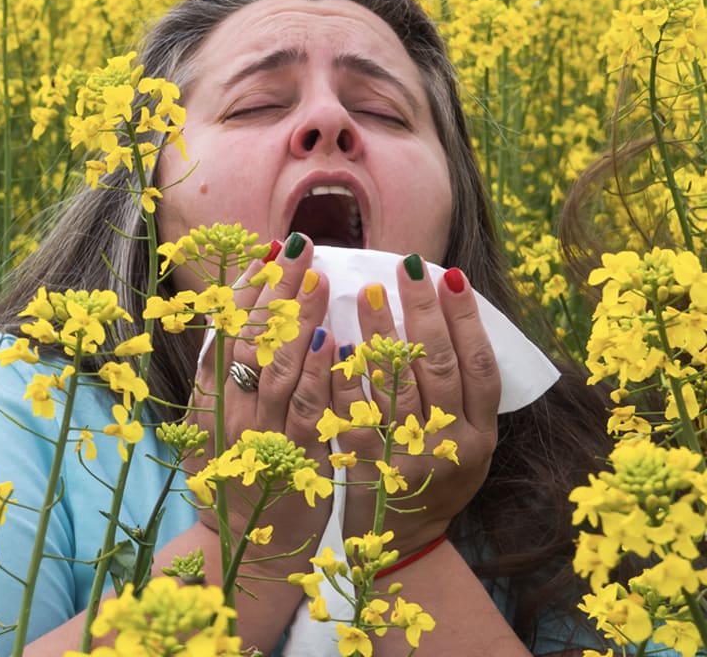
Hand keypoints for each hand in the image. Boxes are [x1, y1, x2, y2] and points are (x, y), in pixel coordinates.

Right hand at [181, 234, 335, 571]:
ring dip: (299, 320)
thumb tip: (233, 325)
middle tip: (299, 246)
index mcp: (208, 403)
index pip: (225, 334)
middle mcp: (228, 416)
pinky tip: (331, 340)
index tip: (267, 251)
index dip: (246, 291)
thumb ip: (223, 384)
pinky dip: (319, 374)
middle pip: (251, 341)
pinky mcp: (296, 462)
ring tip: (317, 276)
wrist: (247, 553)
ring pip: (278, 368)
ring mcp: (261, 439)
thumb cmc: (238, 484)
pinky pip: (309, 410)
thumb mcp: (217, 431)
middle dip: (276, 290)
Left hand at [337, 259, 500, 554]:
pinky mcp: (369, 470)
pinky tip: (332, 342)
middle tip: (405, 267)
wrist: (403, 546)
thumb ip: (459, 396)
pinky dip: (344, 378)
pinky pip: (355, 415)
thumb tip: (446, 319)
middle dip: (423, 311)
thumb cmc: (431, 481)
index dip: (467, 319)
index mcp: (480, 436)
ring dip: (380, 332)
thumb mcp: (462, 444)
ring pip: (396, 385)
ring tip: (365, 291)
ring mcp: (410, 459)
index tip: (451, 275)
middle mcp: (451, 446)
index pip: (479, 365)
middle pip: (439, 366)